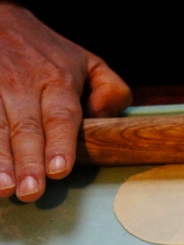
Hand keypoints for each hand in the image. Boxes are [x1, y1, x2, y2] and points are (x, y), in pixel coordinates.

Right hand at [0, 2, 131, 201]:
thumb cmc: (50, 53)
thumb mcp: (90, 63)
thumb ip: (111, 92)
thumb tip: (108, 122)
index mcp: (58, 81)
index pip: (61, 116)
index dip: (60, 144)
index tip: (60, 170)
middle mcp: (23, 86)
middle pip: (27, 128)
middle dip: (28, 162)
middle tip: (31, 191)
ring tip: (4, 188)